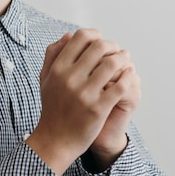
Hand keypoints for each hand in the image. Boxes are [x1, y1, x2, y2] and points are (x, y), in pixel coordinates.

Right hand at [25, 29, 139, 174]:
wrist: (55, 140)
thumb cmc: (52, 108)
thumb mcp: (46, 79)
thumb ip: (53, 54)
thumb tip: (68, 35)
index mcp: (58, 68)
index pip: (81, 37)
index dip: (95, 35)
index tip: (101, 42)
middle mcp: (70, 78)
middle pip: (99, 46)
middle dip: (112, 46)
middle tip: (116, 51)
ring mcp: (85, 94)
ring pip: (112, 64)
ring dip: (123, 59)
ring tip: (125, 61)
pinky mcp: (98, 108)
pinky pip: (120, 86)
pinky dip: (127, 77)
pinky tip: (129, 76)